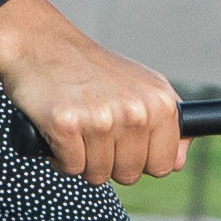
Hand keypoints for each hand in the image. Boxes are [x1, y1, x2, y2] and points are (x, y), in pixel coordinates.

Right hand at [0, 0, 185, 184]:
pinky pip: (69, 168)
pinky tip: (58, 129)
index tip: (124, 142)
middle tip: (94, 130)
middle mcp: (135, 111)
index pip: (163, 165)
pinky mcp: (67, 126)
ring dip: (82, 158)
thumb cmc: (89, 69)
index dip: (140, 160)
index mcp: (160, 102)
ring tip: (76, 126)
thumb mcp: (141, 85)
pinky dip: (60, 156)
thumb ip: (166, 123)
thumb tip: (179, 161)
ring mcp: (101, 119)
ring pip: (97, 175)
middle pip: (129, 174)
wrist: (41, 44)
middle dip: (109, 162)